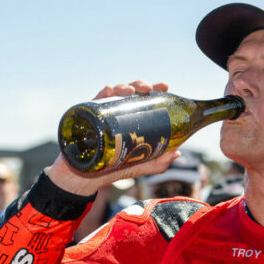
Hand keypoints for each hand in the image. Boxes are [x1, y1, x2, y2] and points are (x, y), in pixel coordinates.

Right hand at [48, 80, 179, 195]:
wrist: (86, 178)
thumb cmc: (114, 169)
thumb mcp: (141, 166)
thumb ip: (159, 162)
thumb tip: (177, 153)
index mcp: (132, 119)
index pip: (144, 100)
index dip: (154, 90)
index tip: (164, 86)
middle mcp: (118, 113)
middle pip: (131, 92)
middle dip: (140, 85)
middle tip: (147, 89)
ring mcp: (103, 114)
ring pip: (114, 92)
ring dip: (123, 86)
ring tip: (130, 91)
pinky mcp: (88, 117)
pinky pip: (94, 101)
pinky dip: (102, 93)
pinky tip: (109, 91)